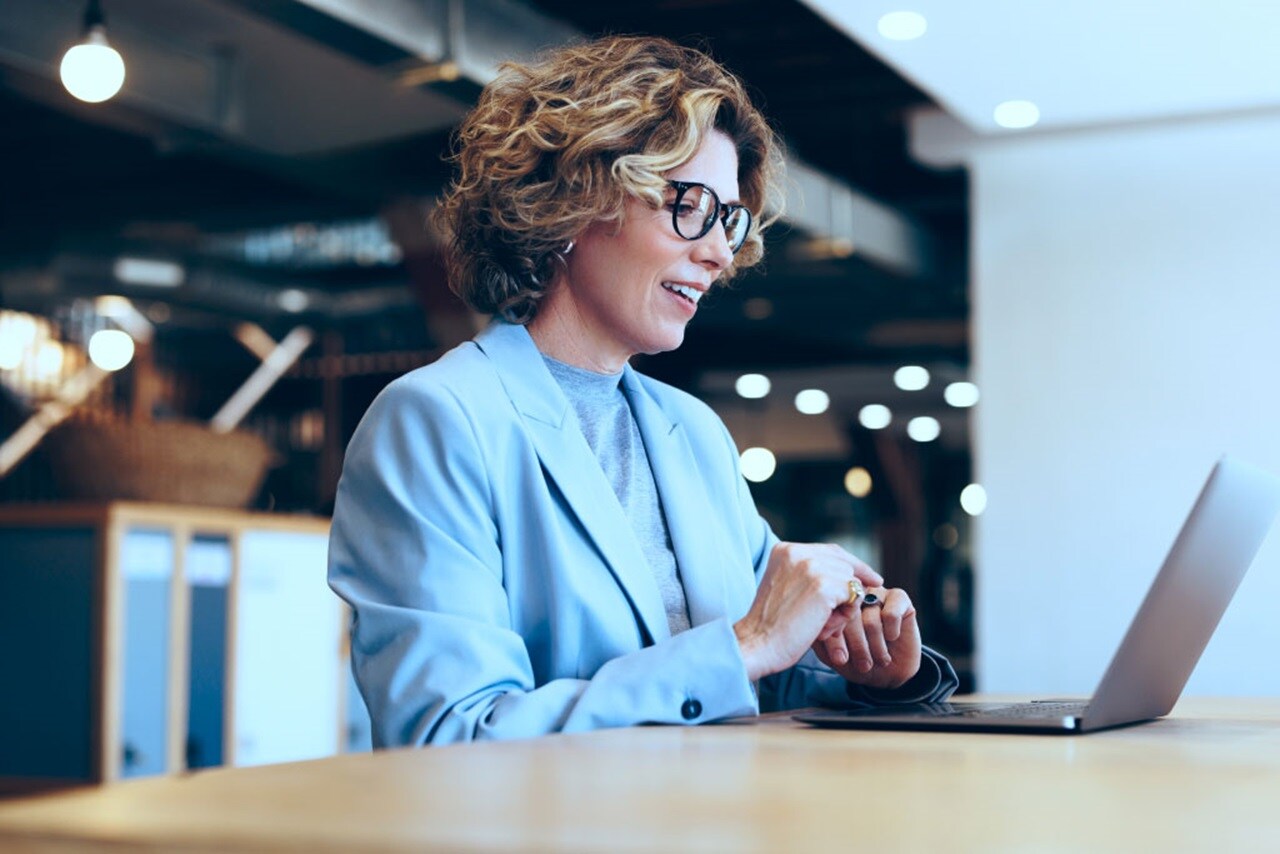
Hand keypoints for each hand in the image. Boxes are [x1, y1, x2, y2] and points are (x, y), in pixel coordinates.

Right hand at [734, 542, 881, 681]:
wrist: (758, 645)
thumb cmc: (773, 626)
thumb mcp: (786, 588)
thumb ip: (808, 574)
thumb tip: (851, 574)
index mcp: (784, 549)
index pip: (831, 551)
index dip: (854, 566)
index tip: (873, 578)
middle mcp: (797, 551)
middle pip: (845, 565)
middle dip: (848, 591)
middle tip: (839, 614)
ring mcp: (811, 567)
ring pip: (851, 581)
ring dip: (843, 606)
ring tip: (820, 624)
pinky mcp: (824, 586)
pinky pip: (853, 596)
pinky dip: (844, 615)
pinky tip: (824, 627)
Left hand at [811, 586, 920, 689]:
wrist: (888, 673)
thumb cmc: (857, 662)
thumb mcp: (833, 655)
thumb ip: (822, 640)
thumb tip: (818, 631)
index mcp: (833, 604)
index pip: (829, 616)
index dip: (835, 640)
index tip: (840, 660)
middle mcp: (853, 595)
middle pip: (850, 616)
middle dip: (856, 646)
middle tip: (863, 665)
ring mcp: (875, 593)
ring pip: (870, 619)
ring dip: (876, 646)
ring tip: (879, 659)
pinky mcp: (898, 597)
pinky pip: (890, 614)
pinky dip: (891, 632)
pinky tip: (892, 638)